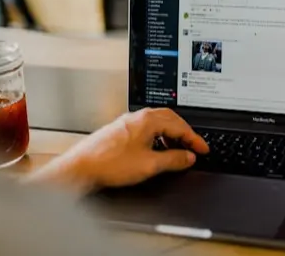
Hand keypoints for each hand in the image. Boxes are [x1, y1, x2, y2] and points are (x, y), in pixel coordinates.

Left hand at [25, 108, 208, 194]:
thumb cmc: (110, 164)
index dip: (194, 139)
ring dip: (171, 134)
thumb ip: (174, 160)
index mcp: (148, 120)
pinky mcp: (120, 131)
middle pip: (170, 119)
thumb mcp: (150, 165)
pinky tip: (156, 149)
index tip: (203, 149)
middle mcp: (138, 117)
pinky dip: (158, 137)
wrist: (81, 168)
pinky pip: (146, 128)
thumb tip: (188, 156)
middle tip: (194, 146)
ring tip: (177, 150)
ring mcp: (127, 122)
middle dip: (184, 133)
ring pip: (157, 123)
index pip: (180, 126)